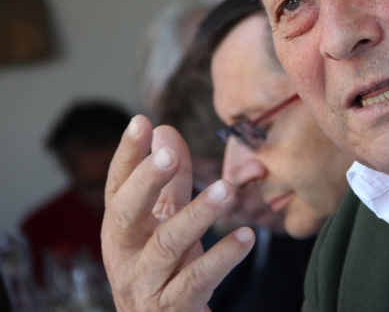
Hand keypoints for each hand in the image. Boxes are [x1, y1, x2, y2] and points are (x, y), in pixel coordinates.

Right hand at [101, 115, 254, 311]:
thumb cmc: (164, 269)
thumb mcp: (165, 222)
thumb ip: (168, 180)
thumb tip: (164, 128)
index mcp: (120, 231)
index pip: (116, 187)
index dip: (126, 155)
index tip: (140, 121)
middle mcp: (125, 256)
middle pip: (125, 214)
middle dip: (146, 181)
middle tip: (168, 153)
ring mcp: (146, 284)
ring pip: (166, 246)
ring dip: (196, 215)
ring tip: (225, 189)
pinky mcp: (173, 307)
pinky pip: (197, 280)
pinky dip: (222, 257)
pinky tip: (246, 236)